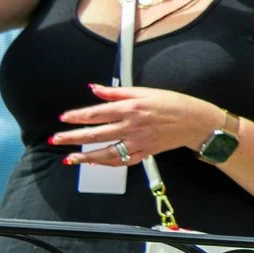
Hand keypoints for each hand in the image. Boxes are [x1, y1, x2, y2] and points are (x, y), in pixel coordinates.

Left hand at [53, 84, 217, 165]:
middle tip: (56, 139)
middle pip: (97, 133)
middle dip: (73, 137)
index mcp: (131, 108)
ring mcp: (139, 142)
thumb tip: (95, 89)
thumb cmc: (174, 104)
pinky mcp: (145, 152)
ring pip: (107, 152)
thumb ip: (118, 92)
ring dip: (86, 156)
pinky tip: (95, 162)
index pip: (98, 113)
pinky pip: (123, 161)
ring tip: (70, 157)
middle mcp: (132, 126)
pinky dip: (107, 163)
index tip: (64, 118)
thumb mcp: (145, 91)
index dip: (78, 116)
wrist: (197, 122)